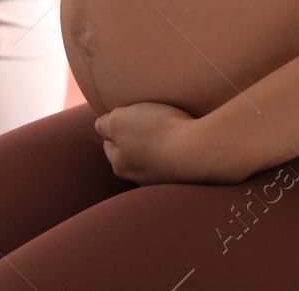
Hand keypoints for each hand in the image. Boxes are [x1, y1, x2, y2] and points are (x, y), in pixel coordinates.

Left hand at [94, 101, 246, 185]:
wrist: (198, 151)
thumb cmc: (156, 132)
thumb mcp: (119, 120)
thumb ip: (105, 123)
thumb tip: (100, 126)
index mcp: (120, 165)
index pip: (109, 144)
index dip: (117, 127)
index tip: (129, 117)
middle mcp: (139, 178)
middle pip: (133, 153)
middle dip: (138, 139)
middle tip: (150, 122)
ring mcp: (164, 181)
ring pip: (155, 160)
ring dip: (160, 147)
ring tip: (171, 129)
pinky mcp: (186, 181)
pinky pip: (176, 163)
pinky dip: (178, 153)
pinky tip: (185, 141)